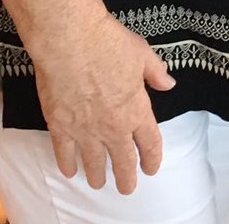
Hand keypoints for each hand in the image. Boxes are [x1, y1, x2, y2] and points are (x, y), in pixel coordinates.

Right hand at [31, 12, 176, 192]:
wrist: (71, 40)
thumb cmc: (109, 42)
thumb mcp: (142, 54)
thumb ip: (156, 73)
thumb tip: (168, 84)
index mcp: (136, 110)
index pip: (150, 143)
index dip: (152, 159)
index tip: (151, 168)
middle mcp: (113, 127)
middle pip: (123, 161)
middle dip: (126, 178)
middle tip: (127, 188)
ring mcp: (85, 130)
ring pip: (93, 163)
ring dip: (97, 176)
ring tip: (99, 183)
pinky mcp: (60, 126)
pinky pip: (64, 153)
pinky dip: (67, 165)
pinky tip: (69, 171)